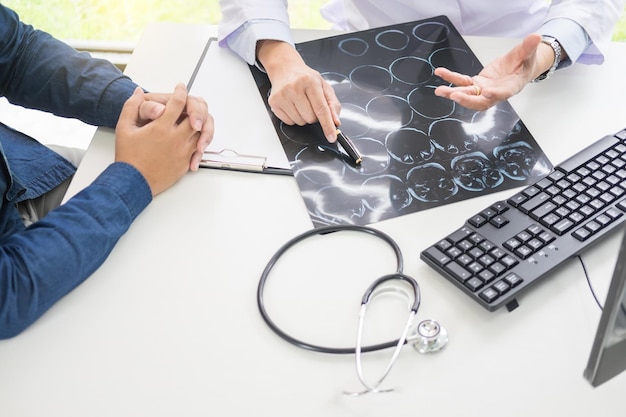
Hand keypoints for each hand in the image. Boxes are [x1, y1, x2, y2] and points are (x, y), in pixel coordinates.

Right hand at [115, 84, 201, 195]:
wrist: (133, 183)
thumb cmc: (128, 157)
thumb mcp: (124, 128)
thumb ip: (132, 106)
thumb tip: (138, 92)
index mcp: (161, 127)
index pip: (178, 102)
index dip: (181, 91)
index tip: (181, 87)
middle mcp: (175, 138)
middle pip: (196, 117)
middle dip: (196, 107)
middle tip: (193, 102)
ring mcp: (183, 152)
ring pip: (200, 133)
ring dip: (200, 124)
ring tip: (195, 118)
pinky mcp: (185, 164)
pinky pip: (198, 149)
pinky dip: (199, 142)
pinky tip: (195, 137)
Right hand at [257, 40, 340, 142]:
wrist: (285, 69)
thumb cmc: (306, 78)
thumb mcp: (324, 86)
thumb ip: (333, 105)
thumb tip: (335, 122)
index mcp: (310, 81)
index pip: (321, 109)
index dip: (327, 125)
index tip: (331, 137)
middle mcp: (294, 87)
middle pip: (310, 118)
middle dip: (314, 116)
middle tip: (310, 104)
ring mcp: (282, 95)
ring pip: (300, 122)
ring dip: (303, 117)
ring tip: (301, 103)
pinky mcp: (274, 103)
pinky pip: (289, 122)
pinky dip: (294, 118)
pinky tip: (292, 105)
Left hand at [433, 33, 551, 110]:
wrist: (518, 69)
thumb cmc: (524, 64)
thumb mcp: (528, 54)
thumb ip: (529, 47)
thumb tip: (536, 37)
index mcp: (510, 88)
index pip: (503, 94)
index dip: (495, 95)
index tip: (488, 93)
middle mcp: (495, 93)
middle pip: (480, 101)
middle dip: (467, 100)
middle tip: (454, 96)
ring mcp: (484, 90)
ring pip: (468, 95)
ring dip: (453, 93)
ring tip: (439, 91)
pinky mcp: (476, 84)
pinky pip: (462, 82)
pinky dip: (451, 78)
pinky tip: (440, 73)